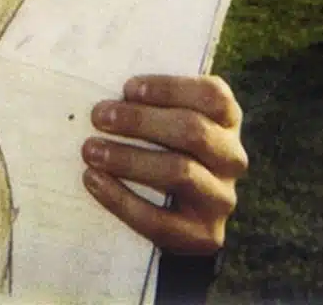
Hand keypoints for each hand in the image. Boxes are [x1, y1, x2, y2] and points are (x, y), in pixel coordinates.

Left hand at [81, 75, 246, 254]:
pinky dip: (121, 199)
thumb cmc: (158, 141)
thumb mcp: (162, 114)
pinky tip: (93, 180)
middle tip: (98, 116)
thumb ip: (146, 99)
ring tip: (90, 150)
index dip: (170, 88)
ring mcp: (221, 197)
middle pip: (194, 131)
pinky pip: (161, 220)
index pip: (212, 96)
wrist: (172, 208)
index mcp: (226, 119)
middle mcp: (231, 157)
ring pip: (180, 172)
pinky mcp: (205, 235)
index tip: (127, 88)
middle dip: (141, 121)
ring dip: (129, 159)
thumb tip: (105, 88)